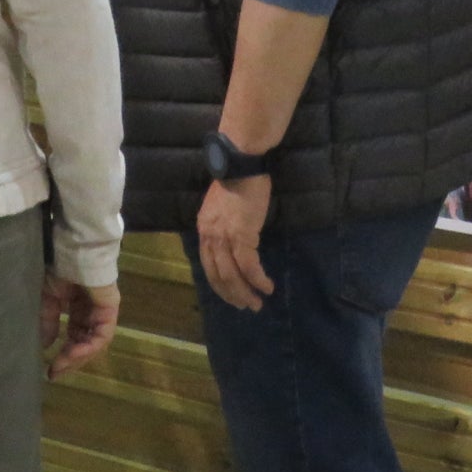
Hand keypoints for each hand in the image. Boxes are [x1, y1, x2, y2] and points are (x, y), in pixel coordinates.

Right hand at [40, 273, 119, 378]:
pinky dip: (89, 347)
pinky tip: (73, 353)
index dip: (63, 355)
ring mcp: (103, 312)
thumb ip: (48, 321)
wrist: (71, 249)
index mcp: (78, 309)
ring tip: (62, 365)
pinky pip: (102, 334)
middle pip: (85, 345)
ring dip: (78, 357)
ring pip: (94, 343)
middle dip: (70, 361)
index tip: (49, 371)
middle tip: (54, 374)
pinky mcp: (110, 309)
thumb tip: (46, 345)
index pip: (74, 338)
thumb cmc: (59, 267)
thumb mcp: (48, 298)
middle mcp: (92, 313)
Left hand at [196, 176, 275, 311]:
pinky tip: (266, 286)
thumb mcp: (222, 208)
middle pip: (218, 276)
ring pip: (231, 275)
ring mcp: (223, 237)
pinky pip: (248, 266)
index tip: (233, 296)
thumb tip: (233, 244)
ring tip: (257, 303)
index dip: (220, 285)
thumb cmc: (237, 181)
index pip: (208, 267)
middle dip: (232, 295)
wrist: (241, 164)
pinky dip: (257, 280)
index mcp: (204, 230)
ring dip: (245, 293)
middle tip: (247, 306)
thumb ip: (223, 227)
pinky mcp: (241, 235)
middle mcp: (209, 236)